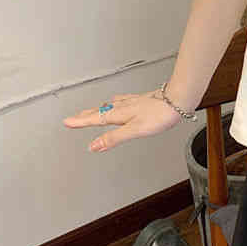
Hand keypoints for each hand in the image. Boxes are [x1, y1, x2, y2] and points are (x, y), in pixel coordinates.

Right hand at [62, 89, 181, 151]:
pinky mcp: (142, 100)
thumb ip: (114, 138)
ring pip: (110, 106)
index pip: (95, 119)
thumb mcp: (135, 130)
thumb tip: (94, 146)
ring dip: (98, 109)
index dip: (80, 122)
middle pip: (100, 111)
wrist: (178, 99)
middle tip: (74, 118)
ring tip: (90, 112)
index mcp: (119, 114)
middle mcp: (124, 106)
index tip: (67, 122)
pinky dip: (113, 103)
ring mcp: (133, 102)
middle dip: (86, 115)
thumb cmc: (161, 114)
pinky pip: (122, 101)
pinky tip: (117, 101)